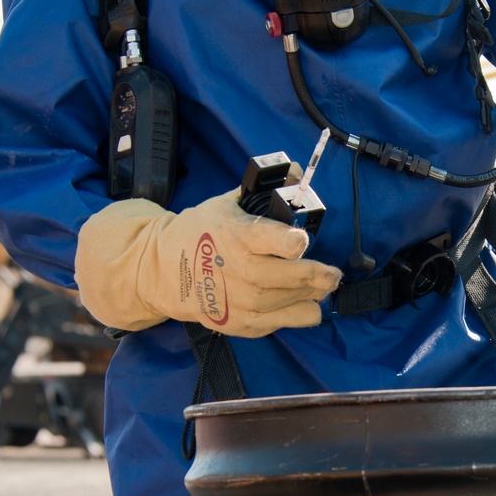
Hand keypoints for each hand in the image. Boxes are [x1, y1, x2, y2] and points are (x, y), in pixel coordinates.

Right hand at [75, 187, 341, 335]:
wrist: (163, 272)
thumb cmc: (200, 234)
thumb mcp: (226, 204)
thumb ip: (262, 192)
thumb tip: (296, 171)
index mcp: (237, 236)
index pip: (281, 243)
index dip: (296, 242)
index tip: (301, 240)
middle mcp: (240, 272)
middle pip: (295, 277)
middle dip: (320, 276)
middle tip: (333, 274)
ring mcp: (240, 302)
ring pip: (294, 303)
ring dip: (313, 296)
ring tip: (321, 287)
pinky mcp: (241, 324)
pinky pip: (283, 323)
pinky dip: (298, 313)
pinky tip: (301, 302)